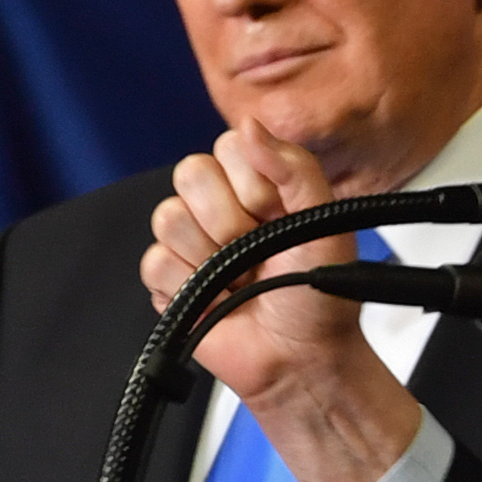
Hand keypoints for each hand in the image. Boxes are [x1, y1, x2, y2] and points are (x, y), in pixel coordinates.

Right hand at [141, 119, 421, 481]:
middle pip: (189, 175)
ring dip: (211, 256)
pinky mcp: (168, 281)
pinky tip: (218, 299)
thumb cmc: (321, 292)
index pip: (225, 146)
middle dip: (230, 220)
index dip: (251, 182)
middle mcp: (218, 206)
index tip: (276, 214)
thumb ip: (294, 166)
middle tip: (257, 251)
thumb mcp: (325, 220)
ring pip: (168, 217)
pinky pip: (156, 263)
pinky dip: (191, 287)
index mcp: (256, 184)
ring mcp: (190, 242)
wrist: (302, 357)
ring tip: (239, 279)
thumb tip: (250, 124)